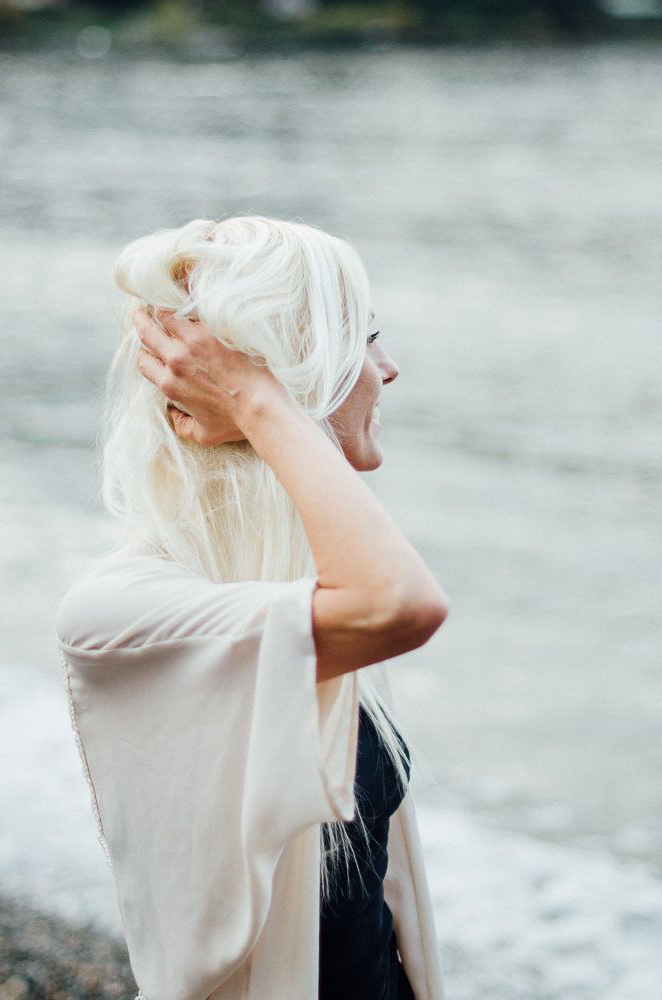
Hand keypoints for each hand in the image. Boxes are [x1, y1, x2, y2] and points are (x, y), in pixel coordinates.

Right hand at [133, 307, 277, 446]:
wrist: (262, 405)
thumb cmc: (237, 422)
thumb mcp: (204, 434)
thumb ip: (183, 427)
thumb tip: (172, 416)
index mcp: (171, 385)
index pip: (144, 362)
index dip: (145, 354)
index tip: (151, 348)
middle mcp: (176, 360)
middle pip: (146, 333)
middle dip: (141, 321)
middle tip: (141, 312)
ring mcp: (194, 341)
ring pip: (164, 313)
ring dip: (160, 306)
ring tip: (161, 295)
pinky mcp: (214, 328)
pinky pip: (191, 304)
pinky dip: (185, 296)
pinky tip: (185, 286)